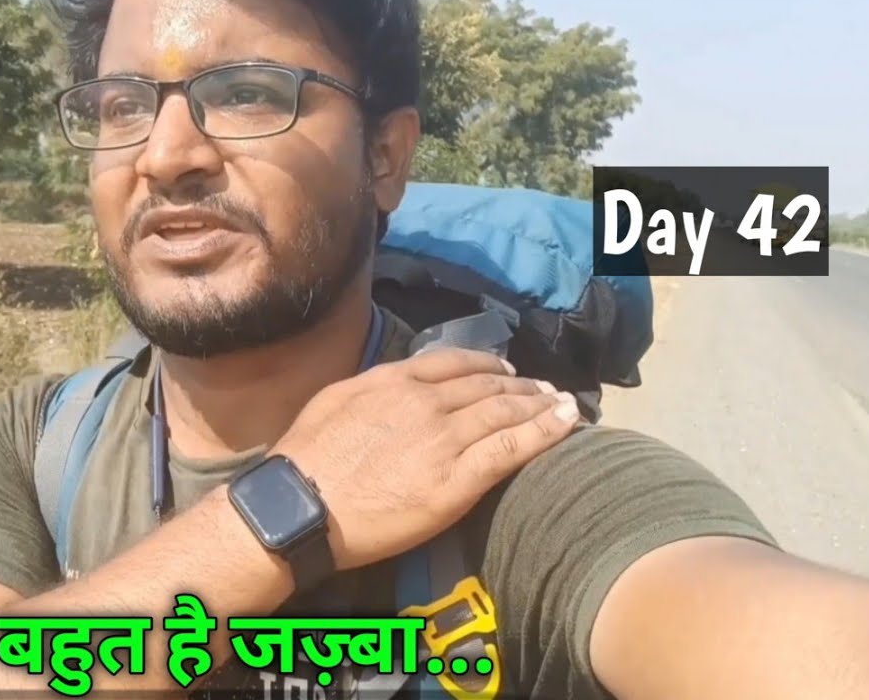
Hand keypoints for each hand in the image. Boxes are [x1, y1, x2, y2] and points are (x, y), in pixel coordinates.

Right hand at [271, 348, 579, 570]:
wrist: (302, 506)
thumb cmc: (306, 460)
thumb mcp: (333, 402)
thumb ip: (372, 388)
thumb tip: (393, 386)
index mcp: (393, 381)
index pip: (454, 363)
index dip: (487, 364)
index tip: (505, 370)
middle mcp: (425, 402)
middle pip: (487, 386)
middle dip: (521, 385)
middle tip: (545, 389)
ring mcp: (444, 440)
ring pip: (505, 413)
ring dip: (541, 404)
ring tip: (563, 404)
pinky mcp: (458, 480)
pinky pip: (511, 449)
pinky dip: (544, 432)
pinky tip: (566, 423)